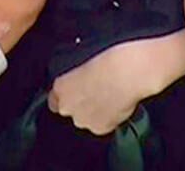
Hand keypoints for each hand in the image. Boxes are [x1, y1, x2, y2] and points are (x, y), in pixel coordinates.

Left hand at [48, 33, 184, 134]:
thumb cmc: (111, 55)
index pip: (54, 99)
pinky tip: (118, 104)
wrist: (130, 70)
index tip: (77, 89)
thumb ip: (76, 73)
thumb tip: (80, 77)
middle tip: (98, 90)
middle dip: (81, 102)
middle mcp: (67, 106)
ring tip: (111, 95)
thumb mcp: (84, 56)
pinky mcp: (100, 128)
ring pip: (86, 118)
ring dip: (94, 111)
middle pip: (70, 109)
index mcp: (60, 87)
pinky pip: (102, 125)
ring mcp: (83, 120)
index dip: (67, 94)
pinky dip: (109, 117)